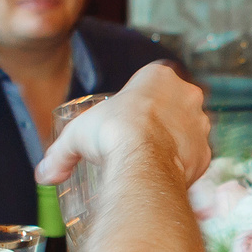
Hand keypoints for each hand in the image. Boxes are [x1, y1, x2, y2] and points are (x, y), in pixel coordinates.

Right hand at [36, 63, 209, 187]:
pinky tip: (164, 175)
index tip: (128, 117)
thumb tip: (43, 175)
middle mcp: (187, 96)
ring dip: (174, 142)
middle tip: (140, 139)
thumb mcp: (77, 136)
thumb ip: (59, 154)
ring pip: (189, 130)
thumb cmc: (112, 135)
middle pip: (174, 105)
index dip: (140, 100)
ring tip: (152, 160)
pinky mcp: (207, 153)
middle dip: (160, 121)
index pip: (153, 81)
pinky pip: (195, 158)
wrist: (142, 164)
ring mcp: (201, 125)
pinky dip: (182, 166)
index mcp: (159, 76)